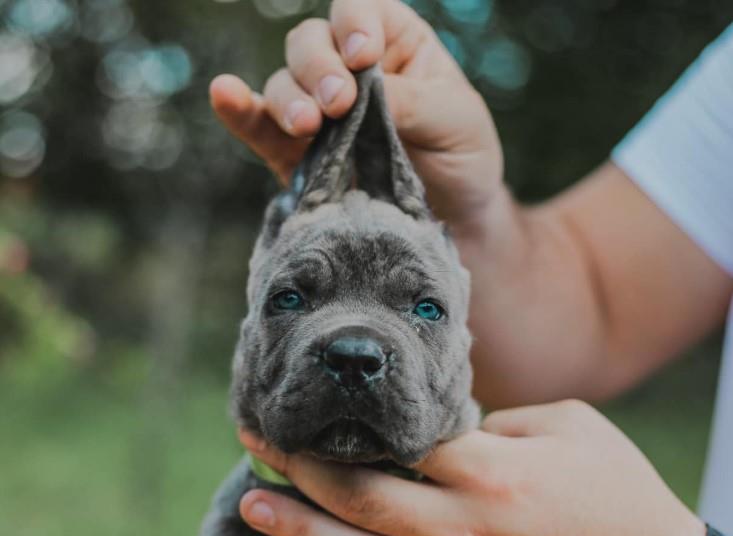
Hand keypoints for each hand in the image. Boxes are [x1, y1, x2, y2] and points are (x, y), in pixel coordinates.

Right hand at [209, 0, 501, 225]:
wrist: (454, 222)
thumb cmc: (462, 157)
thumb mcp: (454, 120)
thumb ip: (408, 102)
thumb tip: (357, 92)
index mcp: (391, 43)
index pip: (358, 11)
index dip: (353, 25)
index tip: (366, 57)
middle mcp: (347, 70)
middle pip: (310, 44)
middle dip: (319, 68)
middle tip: (338, 103)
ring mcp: (318, 114)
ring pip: (284, 85)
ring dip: (289, 99)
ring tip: (308, 125)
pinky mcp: (297, 158)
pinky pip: (261, 131)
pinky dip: (241, 114)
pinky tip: (224, 95)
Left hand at [239, 401, 705, 535]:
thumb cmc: (620, 493)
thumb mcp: (570, 428)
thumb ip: (499, 421)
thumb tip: (443, 426)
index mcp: (491, 470)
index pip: (399, 440)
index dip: (345, 422)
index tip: (306, 409)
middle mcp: (466, 528)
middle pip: (362, 496)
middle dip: (299, 469)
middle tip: (253, 445)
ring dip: (302, 534)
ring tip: (251, 510)